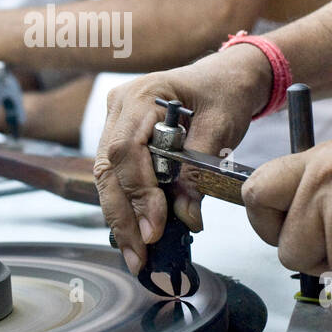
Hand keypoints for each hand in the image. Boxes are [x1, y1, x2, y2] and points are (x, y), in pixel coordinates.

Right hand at [94, 45, 270, 273]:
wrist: (225, 77)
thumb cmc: (225, 91)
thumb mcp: (221, 126)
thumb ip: (198, 170)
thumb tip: (185, 215)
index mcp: (142, 94)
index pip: (126, 150)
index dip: (138, 192)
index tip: (155, 227)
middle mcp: (119, 107)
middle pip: (107, 169)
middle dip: (123, 217)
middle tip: (139, 255)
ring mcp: (115, 122)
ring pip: (106, 178)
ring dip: (121, 219)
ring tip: (136, 255)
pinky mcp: (120, 138)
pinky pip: (116, 177)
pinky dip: (126, 207)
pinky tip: (136, 235)